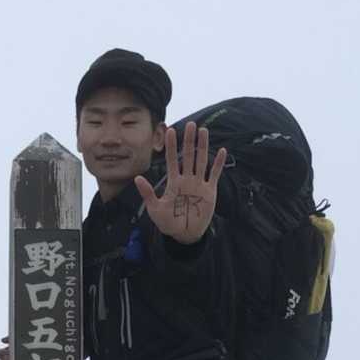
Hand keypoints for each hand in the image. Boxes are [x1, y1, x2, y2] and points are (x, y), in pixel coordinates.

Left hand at [134, 121, 226, 243]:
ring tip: (203, 131)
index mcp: (173, 182)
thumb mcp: (155, 209)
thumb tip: (137, 178)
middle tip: (191, 124)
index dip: (171, 146)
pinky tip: (221, 151)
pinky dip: (218, 163)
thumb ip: (148, 194)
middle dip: (189, 140)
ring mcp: (199, 184)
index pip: (172, 160)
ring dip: (202, 146)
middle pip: (188, 156)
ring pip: (201, 161)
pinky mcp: (209, 191)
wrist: (184, 235)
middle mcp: (186, 179)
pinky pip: (214, 174)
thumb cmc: (168, 223)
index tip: (170, 131)